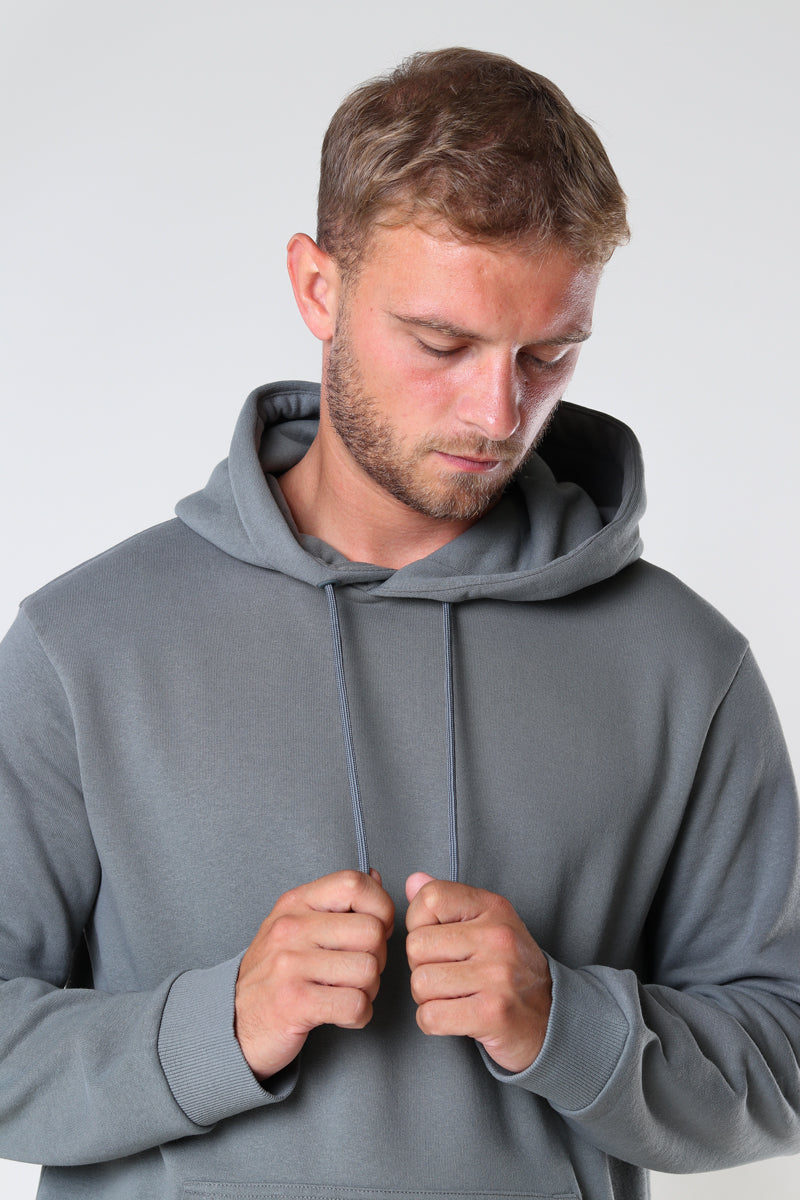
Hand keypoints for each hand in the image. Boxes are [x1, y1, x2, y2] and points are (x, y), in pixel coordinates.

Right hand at [235, 869, 393, 1080]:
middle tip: (357, 972)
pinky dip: (359, 1016)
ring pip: (368, 970)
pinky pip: (356, 1005)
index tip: (375, 931)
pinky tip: (340, 1014)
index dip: (380, 908)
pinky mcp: (294, 1003)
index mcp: (296, 903)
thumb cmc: (274, 972)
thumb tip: (375, 877)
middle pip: (371, 932)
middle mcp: (291, 928)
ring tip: (346, 993)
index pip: (354, 884)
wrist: (232, 1021)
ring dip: (368, 991)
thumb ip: (337, 902)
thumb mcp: (297, 924)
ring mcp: (290, 964)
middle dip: (378, 958)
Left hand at [405, 872, 551, 1073]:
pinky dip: (432, 1022)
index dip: (419, 922)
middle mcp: (497, 936)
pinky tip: (454, 1017)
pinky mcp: (492, 1014)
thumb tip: (412, 881)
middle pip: (417, 946)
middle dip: (422, 966)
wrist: (552, 1016)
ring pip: (420, 983)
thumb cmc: (510, 968)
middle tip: (448, 976)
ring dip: (427, 997)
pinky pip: (430, 1016)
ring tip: (453, 996)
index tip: (437, 940)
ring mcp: (497, 975)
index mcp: (493, 908)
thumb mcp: (487, 923)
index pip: (429, 898)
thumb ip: (448, 901)